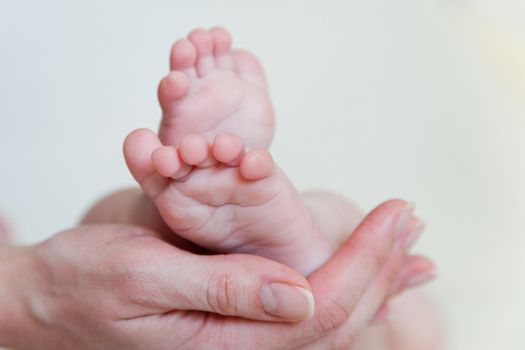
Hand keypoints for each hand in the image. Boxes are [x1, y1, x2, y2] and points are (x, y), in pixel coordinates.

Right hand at [0, 200, 419, 348]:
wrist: (49, 297)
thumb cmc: (85, 280)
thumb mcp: (144, 273)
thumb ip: (222, 288)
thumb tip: (302, 294)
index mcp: (222, 341)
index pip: (320, 309)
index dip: (366, 261)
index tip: (394, 213)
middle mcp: (240, 347)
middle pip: (337, 317)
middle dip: (382, 265)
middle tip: (412, 217)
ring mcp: (240, 339)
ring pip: (329, 317)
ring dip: (372, 275)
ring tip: (406, 240)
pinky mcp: (234, 322)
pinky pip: (304, 310)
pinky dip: (343, 282)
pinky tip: (367, 267)